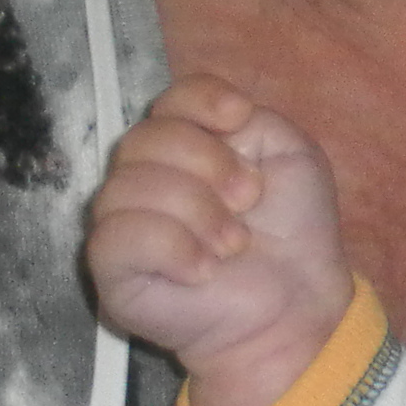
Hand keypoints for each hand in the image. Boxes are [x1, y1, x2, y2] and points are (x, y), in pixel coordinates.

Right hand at [86, 76, 356, 405]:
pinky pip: (116, 237)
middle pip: (144, 138)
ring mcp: (121, 222)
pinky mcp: (111, 271)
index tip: (239, 118)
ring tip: (232, 244)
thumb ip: (253, 121)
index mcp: (184, 145)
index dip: (200, 100)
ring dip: (195, 211)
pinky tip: (202, 269)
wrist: (294, 305)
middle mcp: (143, 176)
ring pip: (127, 186)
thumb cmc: (291, 232)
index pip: (168, 101)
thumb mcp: (290, 156)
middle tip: (247, 200)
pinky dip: (168, 247)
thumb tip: (218, 120)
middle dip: (207, 163)